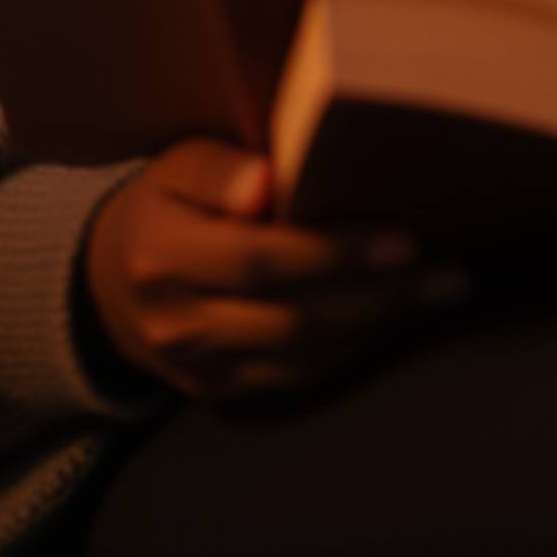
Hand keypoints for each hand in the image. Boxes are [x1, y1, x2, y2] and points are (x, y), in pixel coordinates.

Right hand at [79, 138, 469, 403]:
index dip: (336, 254)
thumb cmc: (165, 203)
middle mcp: (178, 321)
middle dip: (379, 299)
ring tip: (437, 296)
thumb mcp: (179, 164)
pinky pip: (294, 378)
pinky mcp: (217, 391)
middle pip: (292, 319)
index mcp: (164, 254)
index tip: (405, 240)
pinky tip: (391, 322)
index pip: (261, 260)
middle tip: (448, 276)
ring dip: (377, 329)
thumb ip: (222, 169)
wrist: (107, 284)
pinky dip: (348, 351)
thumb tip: (265, 183)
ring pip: (300, 357)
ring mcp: (197, 366)